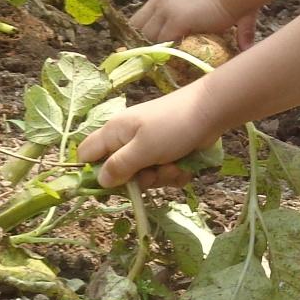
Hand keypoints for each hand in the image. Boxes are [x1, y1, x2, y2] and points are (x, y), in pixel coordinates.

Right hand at [79, 86, 222, 189]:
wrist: (212, 111)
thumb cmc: (173, 126)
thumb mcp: (143, 149)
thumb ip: (119, 166)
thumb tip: (99, 181)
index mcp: (113, 133)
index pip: (86, 155)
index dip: (92, 174)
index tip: (110, 188)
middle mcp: (127, 140)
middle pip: (119, 173)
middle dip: (138, 179)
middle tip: (153, 172)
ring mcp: (148, 147)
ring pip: (144, 176)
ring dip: (161, 176)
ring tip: (174, 164)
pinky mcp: (167, 153)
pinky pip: (164, 174)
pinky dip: (175, 173)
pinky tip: (185, 164)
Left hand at [134, 0, 236, 44]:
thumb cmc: (217, 1)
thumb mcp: (189, 7)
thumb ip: (177, 19)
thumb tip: (169, 42)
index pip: (138, 20)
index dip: (144, 34)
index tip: (153, 46)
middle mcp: (160, 0)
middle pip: (139, 29)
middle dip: (149, 43)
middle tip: (162, 53)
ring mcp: (167, 9)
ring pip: (150, 37)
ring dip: (159, 48)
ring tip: (172, 55)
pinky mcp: (178, 19)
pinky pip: (164, 42)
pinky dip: (170, 50)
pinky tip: (179, 54)